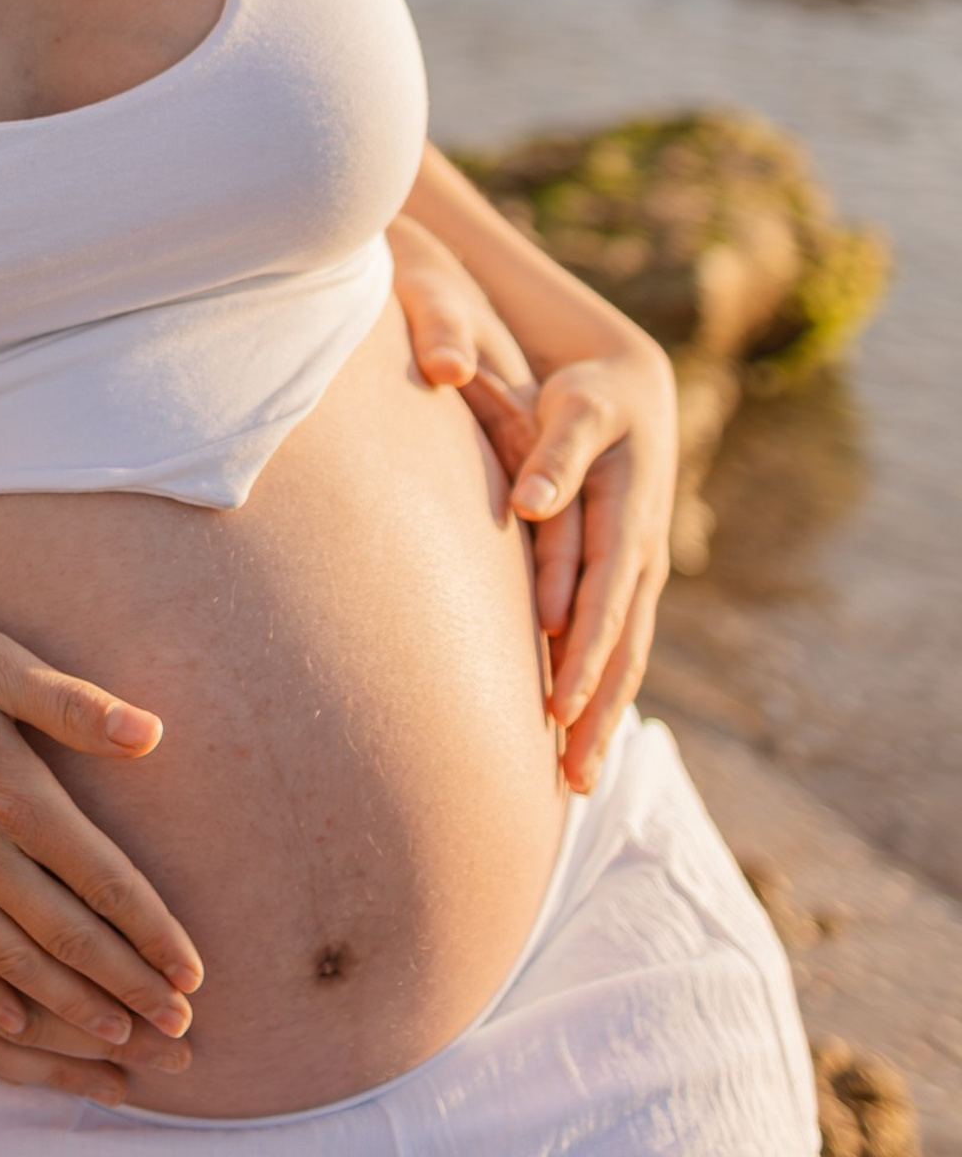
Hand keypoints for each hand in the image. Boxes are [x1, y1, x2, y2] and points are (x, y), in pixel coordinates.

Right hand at [0, 599, 200, 1057]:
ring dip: (73, 1016)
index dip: (154, 933)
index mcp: (11, 794)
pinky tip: (17, 1027)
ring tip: (121, 1049)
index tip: (194, 974)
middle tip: (181, 1032)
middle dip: (130, 993)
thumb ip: (67, 702)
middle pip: (69, 943)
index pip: (103, 881)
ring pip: (14, 974)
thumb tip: (151, 733)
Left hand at [388, 216, 677, 788]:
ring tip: (576, 786)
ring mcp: (634, 569)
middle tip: (570, 779)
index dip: (581, 655)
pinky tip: (578, 743)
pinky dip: (600, 694)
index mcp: (623, 513)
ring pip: (623, 656)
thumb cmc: (584, 388)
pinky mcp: (619, 578)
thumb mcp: (573, 404)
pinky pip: (615, 647)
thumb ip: (550, 447)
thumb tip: (531, 502)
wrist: (627, 383)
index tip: (554, 709)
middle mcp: (637, 551)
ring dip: (601, 719)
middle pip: (619, 644)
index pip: (602, 597)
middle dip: (595, 712)